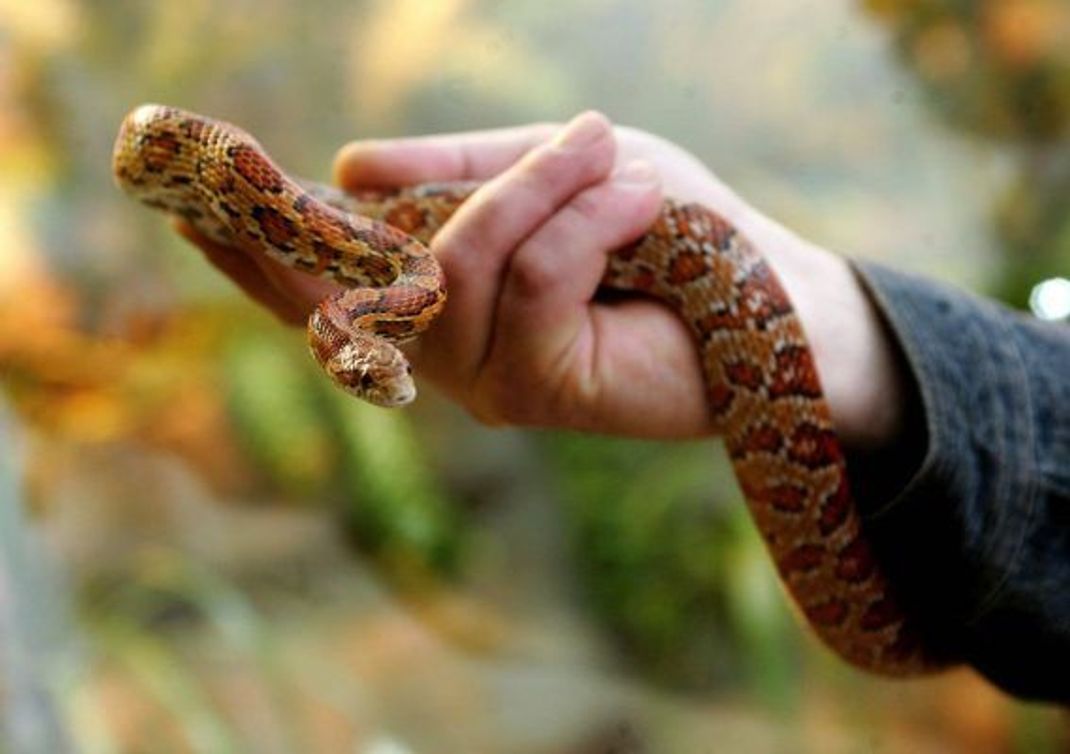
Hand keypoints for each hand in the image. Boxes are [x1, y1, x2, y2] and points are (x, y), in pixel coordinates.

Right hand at [177, 113, 907, 447]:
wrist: (763, 290)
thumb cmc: (657, 224)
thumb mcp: (548, 168)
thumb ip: (458, 170)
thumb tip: (349, 167)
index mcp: (437, 291)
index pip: (324, 279)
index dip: (252, 249)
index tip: (183, 206)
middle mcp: (441, 347)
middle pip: (346, 284)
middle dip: (319, 224)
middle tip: (258, 170)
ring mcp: (480, 376)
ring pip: (457, 264)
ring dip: (534, 188)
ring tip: (607, 150)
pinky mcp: (533, 391)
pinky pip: (530, 280)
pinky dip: (584, 216)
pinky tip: (637, 194)